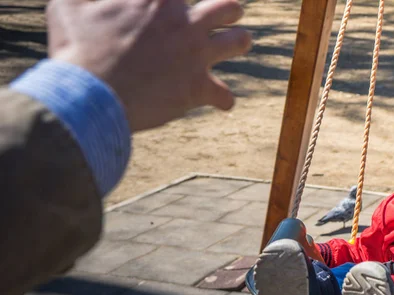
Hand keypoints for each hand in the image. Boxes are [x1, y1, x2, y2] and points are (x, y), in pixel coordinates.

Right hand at [46, 0, 251, 130]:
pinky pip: (225, 96)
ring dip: (237, 43)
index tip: (175, 7)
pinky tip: (218, 101)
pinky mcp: (198, 88)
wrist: (91, 94)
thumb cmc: (76, 49)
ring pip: (239, 41)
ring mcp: (196, 54)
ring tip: (231, 47)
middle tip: (221, 18)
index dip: (178, 2)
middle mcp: (185, 22)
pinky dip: (223, 100)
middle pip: (227, 6)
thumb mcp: (69, 5)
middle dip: (228, 11)